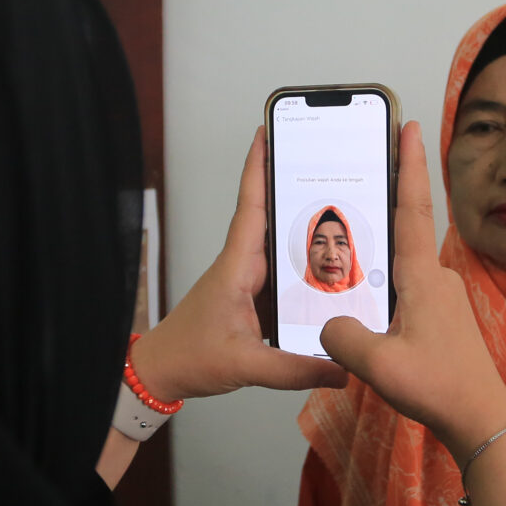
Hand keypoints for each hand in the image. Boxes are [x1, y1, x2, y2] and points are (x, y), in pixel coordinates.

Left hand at [129, 126, 347, 400]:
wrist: (161, 373)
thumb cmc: (189, 357)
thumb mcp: (245, 366)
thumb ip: (294, 368)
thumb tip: (341, 368)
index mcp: (236, 268)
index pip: (251, 208)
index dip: (259, 169)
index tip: (268, 133)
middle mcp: (242, 267)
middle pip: (273, 219)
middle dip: (297, 190)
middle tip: (330, 165)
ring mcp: (246, 282)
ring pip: (281, 248)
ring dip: (305, 230)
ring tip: (344, 209)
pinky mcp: (251, 298)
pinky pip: (283, 275)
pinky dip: (304, 267)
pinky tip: (331, 268)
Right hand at [319, 122, 505, 461]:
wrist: (481, 420)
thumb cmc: (438, 387)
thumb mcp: (377, 364)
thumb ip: (342, 336)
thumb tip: (329, 322)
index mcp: (421, 276)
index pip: (414, 208)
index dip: (409, 165)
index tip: (409, 126)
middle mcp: (434, 279)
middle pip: (400, 233)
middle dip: (377, 212)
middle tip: (349, 190)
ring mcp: (439, 299)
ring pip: (397, 269)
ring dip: (373, 262)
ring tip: (337, 261)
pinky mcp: (439, 320)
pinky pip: (401, 292)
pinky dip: (380, 291)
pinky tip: (359, 309)